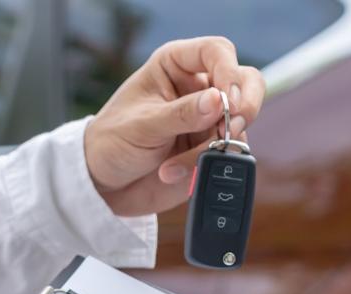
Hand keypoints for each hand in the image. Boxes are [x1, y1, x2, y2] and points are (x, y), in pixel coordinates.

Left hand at [84, 36, 265, 215]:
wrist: (105, 185)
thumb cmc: (112, 142)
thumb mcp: (142, 126)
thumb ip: (181, 114)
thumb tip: (218, 100)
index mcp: (175, 66)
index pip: (216, 51)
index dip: (228, 71)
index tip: (226, 101)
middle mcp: (197, 89)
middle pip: (245, 81)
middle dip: (245, 105)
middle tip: (231, 127)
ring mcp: (208, 120)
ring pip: (240, 122)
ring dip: (217, 145)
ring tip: (177, 163)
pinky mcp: (211, 149)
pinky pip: (229, 154)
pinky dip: (208, 166)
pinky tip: (174, 173)